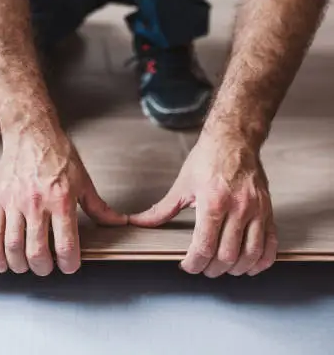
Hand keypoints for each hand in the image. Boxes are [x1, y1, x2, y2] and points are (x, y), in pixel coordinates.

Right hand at [0, 128, 127, 275]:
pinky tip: (2, 263)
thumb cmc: (56, 153)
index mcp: (61, 200)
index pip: (65, 245)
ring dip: (20, 265)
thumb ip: (98, 207)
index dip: (68, 264)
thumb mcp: (83, 180)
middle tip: (47, 268)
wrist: (30, 133)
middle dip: (43, 268)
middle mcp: (36, 203)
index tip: (69, 266)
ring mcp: (14, 203)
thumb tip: (118, 222)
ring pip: (13, 247)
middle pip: (37, 252)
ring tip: (26, 266)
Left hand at [128, 132, 277, 276]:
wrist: (234, 139)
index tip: (187, 266)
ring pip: (250, 254)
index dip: (194, 263)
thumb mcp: (181, 185)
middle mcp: (238, 208)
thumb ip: (161, 209)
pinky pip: (271, 244)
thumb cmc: (207, 160)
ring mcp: (256, 210)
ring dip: (235, 269)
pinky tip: (249, 265)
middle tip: (202, 268)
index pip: (205, 247)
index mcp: (213, 202)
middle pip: (227, 255)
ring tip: (222, 269)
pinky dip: (261, 261)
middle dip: (212, 269)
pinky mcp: (268, 210)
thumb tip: (138, 222)